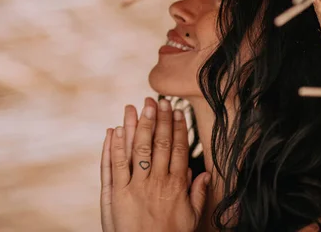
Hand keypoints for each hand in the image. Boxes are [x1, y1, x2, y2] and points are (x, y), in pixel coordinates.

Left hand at [100, 97, 210, 231]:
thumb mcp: (192, 218)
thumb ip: (198, 194)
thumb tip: (206, 174)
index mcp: (176, 185)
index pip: (178, 149)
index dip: (176, 128)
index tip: (175, 111)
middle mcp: (157, 182)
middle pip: (159, 144)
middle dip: (157, 120)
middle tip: (156, 100)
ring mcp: (136, 186)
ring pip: (137, 149)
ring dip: (135, 125)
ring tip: (135, 106)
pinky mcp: (117, 193)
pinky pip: (115, 164)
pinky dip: (114, 146)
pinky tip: (114, 130)